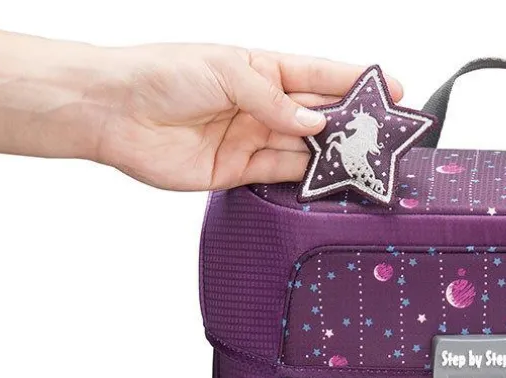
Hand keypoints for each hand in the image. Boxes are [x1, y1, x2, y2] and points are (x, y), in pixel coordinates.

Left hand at [0, 25, 403, 190]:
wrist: (113, 112)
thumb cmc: (161, 74)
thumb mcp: (226, 71)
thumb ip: (274, 100)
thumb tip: (316, 122)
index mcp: (261, 68)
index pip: (319, 74)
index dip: (355, 80)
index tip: (391, 87)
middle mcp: (261, 103)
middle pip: (318, 115)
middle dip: (352, 123)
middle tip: (387, 135)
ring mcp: (251, 137)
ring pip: (304, 149)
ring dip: (333, 156)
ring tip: (366, 163)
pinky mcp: (238, 171)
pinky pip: (281, 175)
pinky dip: (305, 179)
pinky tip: (328, 181)